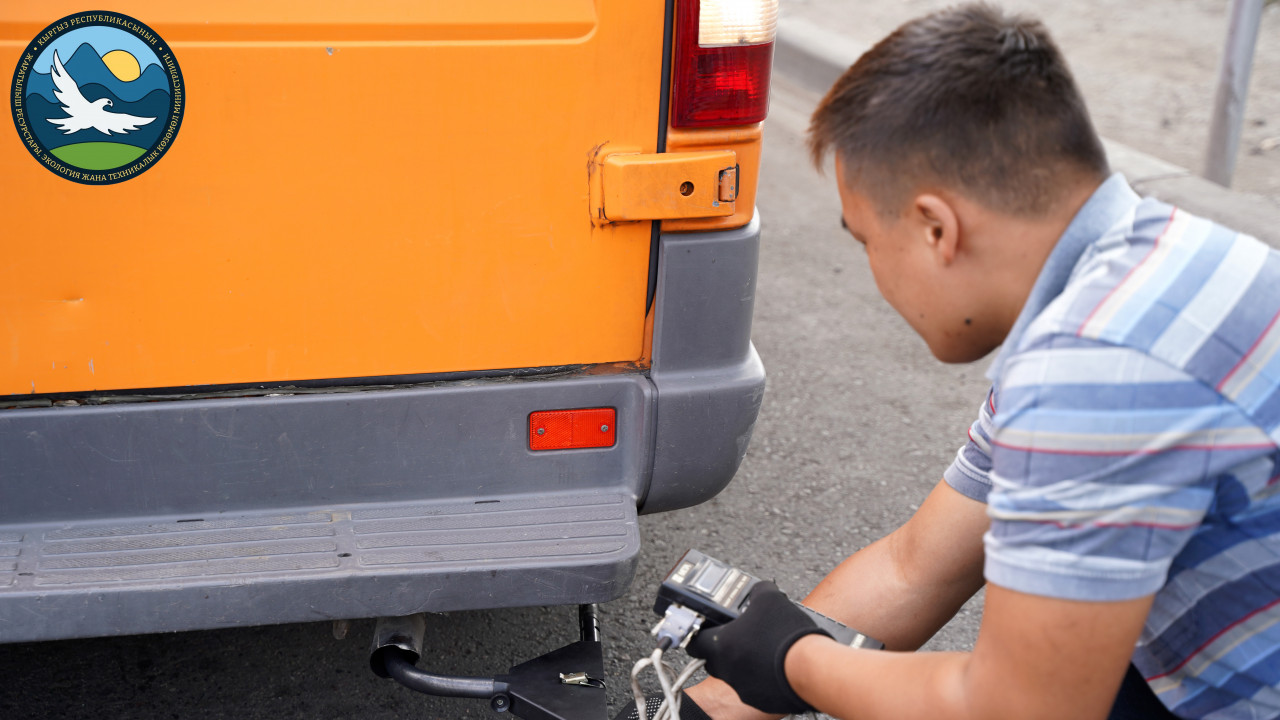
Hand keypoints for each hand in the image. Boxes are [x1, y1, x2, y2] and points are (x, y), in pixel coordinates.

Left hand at [686, 581, 832, 714]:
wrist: (811, 667)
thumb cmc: (786, 634)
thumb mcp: (770, 597)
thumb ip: (758, 591)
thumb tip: (758, 589)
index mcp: (721, 645)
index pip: (694, 643)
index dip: (699, 634)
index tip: (705, 629)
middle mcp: (727, 670)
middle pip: (713, 660)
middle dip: (723, 649)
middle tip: (739, 636)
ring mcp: (743, 688)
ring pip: (735, 674)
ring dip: (744, 662)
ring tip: (763, 648)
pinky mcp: (760, 700)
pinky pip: (754, 686)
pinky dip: (760, 676)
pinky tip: (775, 664)